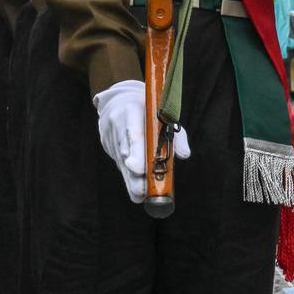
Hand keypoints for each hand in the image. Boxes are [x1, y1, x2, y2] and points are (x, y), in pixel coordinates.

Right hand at [93, 79, 189, 202]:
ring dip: (133, 180)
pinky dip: (130, 176)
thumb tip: (184, 155)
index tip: (138, 169)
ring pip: (121, 164)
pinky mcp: (108, 147)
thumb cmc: (148, 111)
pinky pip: (120, 165)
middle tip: (143, 192)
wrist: (119, 101)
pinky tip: (138, 182)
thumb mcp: (164, 116)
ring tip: (143, 192)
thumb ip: (176, 136)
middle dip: (133, 176)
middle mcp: (118, 125)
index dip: (135, 152)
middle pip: (125, 154)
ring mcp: (111, 137)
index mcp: (132, 112)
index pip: (133, 133)